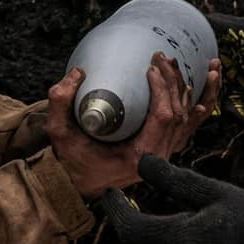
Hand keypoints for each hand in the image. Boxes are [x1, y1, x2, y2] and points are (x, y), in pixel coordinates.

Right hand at [46, 53, 219, 199]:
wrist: (77, 185)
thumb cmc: (71, 161)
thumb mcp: (59, 132)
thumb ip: (60, 101)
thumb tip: (78, 73)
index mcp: (138, 157)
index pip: (162, 118)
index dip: (162, 90)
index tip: (150, 69)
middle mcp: (155, 159)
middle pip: (178, 115)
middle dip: (172, 82)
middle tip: (160, 58)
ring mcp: (160, 157)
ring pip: (183, 119)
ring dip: (179, 89)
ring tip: (170, 65)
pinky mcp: (159, 151)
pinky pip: (180, 127)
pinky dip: (184, 104)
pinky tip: (183, 86)